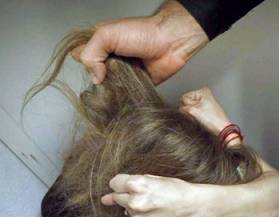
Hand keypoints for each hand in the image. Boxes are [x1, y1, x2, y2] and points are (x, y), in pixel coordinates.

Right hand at [72, 1, 207, 83]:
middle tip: (109, 76)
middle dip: (99, 79)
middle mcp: (111, 59)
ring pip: (109, 88)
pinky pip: (125, 95)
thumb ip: (91, 53)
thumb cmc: (142, 32)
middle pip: (94, 76)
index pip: (82, 57)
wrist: (170, 42)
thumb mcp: (107, 34)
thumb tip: (94, 78)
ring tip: (120, 83)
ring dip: (112, 89)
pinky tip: (126, 94)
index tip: (94, 65)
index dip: (86, 63)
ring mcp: (123, 73)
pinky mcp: (136, 85)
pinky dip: (124, 96)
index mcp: (101, 44)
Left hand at [101, 174, 215, 216]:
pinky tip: (156, 211)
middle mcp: (135, 202)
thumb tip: (105, 199)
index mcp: (137, 185)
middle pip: (118, 198)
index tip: (132, 185)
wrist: (193, 205)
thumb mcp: (153, 179)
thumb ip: (128, 186)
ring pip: (126, 210)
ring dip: (135, 206)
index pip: (114, 183)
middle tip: (145, 194)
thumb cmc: (176, 188)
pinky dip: (143, 216)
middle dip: (127, 195)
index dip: (123, 184)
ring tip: (154, 203)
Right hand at [179, 87, 231, 134]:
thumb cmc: (213, 120)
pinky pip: (195, 112)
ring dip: (192, 115)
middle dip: (189, 111)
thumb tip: (180, 108)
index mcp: (202, 91)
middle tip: (197, 116)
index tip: (193, 112)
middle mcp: (204, 95)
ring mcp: (205, 103)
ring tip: (200, 118)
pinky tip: (201, 120)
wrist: (222, 129)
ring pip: (190, 109)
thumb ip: (183, 107)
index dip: (186, 106)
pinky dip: (195, 117)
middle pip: (187, 103)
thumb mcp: (193, 111)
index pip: (184, 98)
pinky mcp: (206, 110)